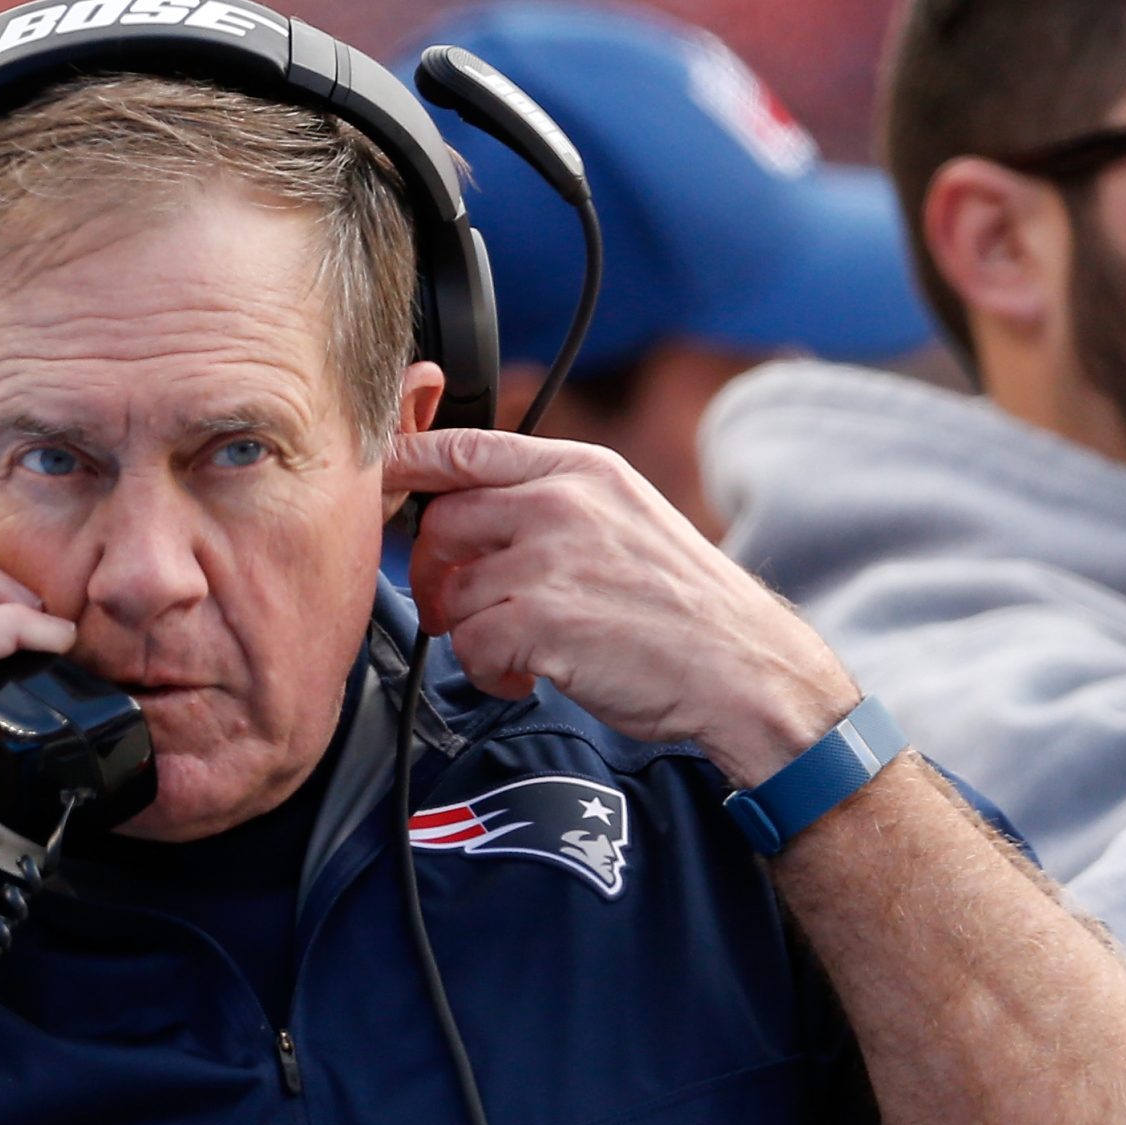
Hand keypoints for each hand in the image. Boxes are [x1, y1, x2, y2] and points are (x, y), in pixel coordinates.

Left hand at [388, 428, 858, 785]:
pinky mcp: (543, 621)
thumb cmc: (684, 606)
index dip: (408, 462)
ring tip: (518, 651)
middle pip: (442, 522)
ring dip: (471, 633)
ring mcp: (551, 560)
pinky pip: (470, 646)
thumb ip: (553, 501)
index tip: (381, 476)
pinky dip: (489, 673)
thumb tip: (469, 509)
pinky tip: (527, 676)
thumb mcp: (626, 517)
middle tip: (461, 607)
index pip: (466, 448)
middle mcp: (561, 504)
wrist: (743, 668)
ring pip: (453, 593)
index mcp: (581, 469)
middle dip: (438, 572)